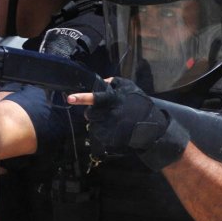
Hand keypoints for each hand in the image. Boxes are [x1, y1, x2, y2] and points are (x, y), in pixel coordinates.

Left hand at [68, 77, 188, 170]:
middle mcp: (111, 114)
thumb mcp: (130, 87)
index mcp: (115, 100)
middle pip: (90, 113)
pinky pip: (98, 134)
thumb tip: (102, 82)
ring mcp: (111, 128)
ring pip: (93, 124)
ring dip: (98, 122)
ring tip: (112, 120)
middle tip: (102, 111)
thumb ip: (115, 82)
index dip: (82, 97)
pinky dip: (102, 131)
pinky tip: (114, 128)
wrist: (151, 126)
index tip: (70, 98)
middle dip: (92, 112)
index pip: (96, 97)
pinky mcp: (110, 138)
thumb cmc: (140, 104)